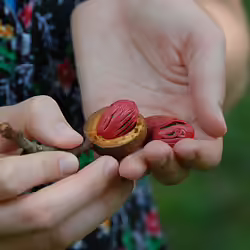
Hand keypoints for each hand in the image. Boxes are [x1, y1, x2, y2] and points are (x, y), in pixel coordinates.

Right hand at [0, 96, 132, 249]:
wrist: (1, 164)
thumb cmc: (6, 139)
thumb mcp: (12, 119)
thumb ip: (37, 118)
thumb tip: (72, 140)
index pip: (5, 180)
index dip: (42, 169)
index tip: (73, 158)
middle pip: (39, 214)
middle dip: (84, 188)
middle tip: (112, 165)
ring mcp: (13, 236)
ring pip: (57, 233)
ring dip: (97, 204)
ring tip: (120, 178)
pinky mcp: (32, 243)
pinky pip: (66, 236)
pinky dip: (94, 214)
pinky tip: (110, 193)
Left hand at [71, 0, 226, 184]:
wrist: (121, 2)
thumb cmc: (168, 15)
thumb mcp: (200, 42)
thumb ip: (209, 84)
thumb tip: (218, 129)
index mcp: (192, 111)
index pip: (204, 150)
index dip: (199, 156)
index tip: (186, 147)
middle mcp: (163, 123)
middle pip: (170, 164)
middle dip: (165, 166)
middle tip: (155, 153)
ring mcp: (131, 124)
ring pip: (137, 162)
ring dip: (136, 169)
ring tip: (131, 165)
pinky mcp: (102, 118)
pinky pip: (106, 147)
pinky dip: (107, 158)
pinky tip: (107, 159)